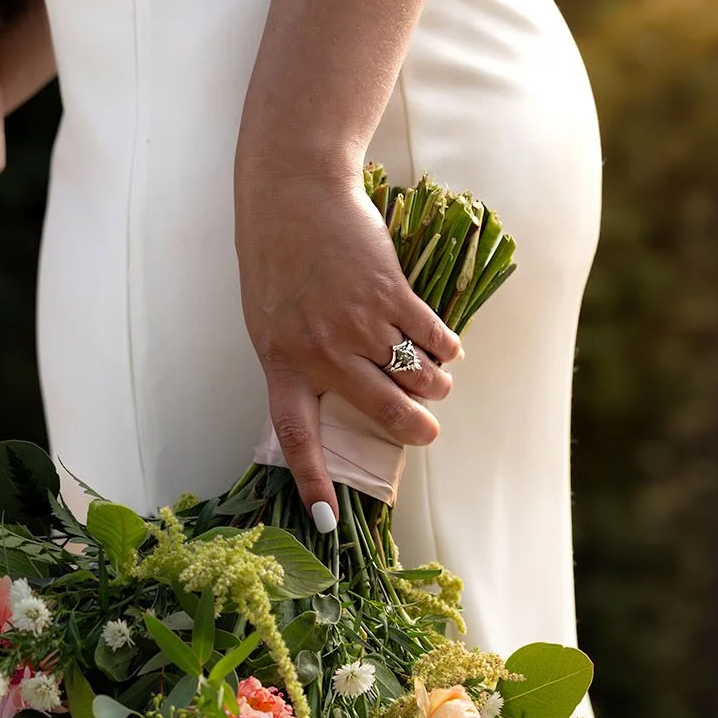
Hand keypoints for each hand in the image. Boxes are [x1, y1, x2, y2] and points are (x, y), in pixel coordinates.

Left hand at [235, 164, 460, 523]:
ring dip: (434, 383)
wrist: (294, 194)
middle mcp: (321, 352)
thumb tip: (337, 401)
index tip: (327, 523)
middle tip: (427, 432)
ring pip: (415, 375)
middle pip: (384, 412)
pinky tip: (447, 347)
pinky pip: (432, 337)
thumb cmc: (276, 259)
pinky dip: (445, 347)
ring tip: (437, 380)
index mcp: (282, 364)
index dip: (313, 483)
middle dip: (414, 429)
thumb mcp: (270, 322)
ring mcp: (358, 323)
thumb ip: (299, 362)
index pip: (298, 438)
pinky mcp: (391, 293)